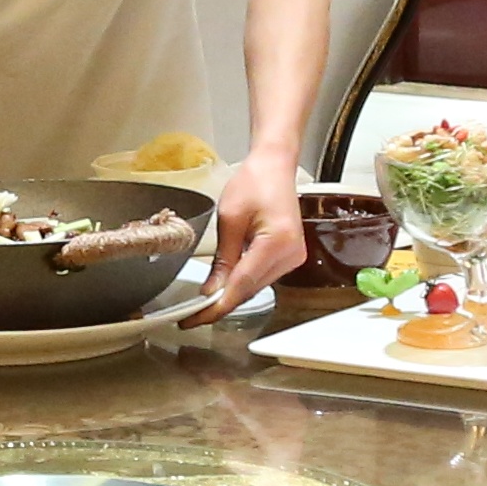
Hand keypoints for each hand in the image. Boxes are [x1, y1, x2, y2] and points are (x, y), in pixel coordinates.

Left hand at [203, 144, 306, 314]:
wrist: (275, 166)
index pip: (242, 285)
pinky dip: (242, 282)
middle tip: (191, 314)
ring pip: (256, 287)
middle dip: (220, 303)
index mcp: (277, 242)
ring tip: (204, 301)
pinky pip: (262, 277)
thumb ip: (222, 259)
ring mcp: (294, 257)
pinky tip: (225, 283)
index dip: (217, 306)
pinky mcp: (291, 256)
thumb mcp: (229, 219)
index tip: (194, 319)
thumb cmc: (253, 182)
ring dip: (231, 294)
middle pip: (250, 290)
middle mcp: (291, 254)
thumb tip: (211, 292)